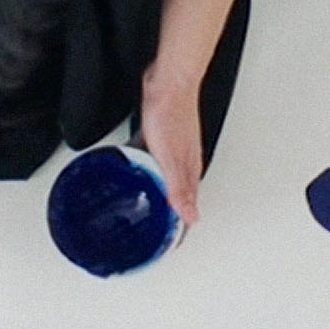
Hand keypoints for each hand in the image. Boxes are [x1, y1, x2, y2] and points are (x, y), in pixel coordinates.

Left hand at [137, 63, 203, 225]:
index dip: (182, 228)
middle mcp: (184, 162)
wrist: (169, 84)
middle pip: (181, 196)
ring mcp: (175, 149)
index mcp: (189, 171)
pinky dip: (149, 171)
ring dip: (160, 193)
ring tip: (150, 207)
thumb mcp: (170, 158)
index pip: (189, 207)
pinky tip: (139, 171)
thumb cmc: (171, 114)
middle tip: (162, 232)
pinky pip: (157, 162)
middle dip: (172, 215)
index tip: (175, 244)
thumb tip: (190, 217)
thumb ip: (178, 189)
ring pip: (169, 179)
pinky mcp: (164, 137)